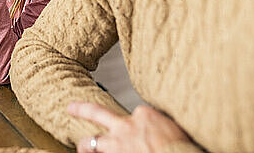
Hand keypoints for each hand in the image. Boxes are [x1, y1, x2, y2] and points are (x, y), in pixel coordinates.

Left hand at [68, 102, 189, 152]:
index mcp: (146, 115)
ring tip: (80, 146)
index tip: (149, 135)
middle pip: (99, 114)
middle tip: (70, 108)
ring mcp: (117, 143)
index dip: (141, 126)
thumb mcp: (177, 128)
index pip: (137, 115)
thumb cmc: (183, 147)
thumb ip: (165, 126)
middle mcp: (127, 125)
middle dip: (83, 110)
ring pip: (93, 141)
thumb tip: (167, 133)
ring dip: (85, 145)